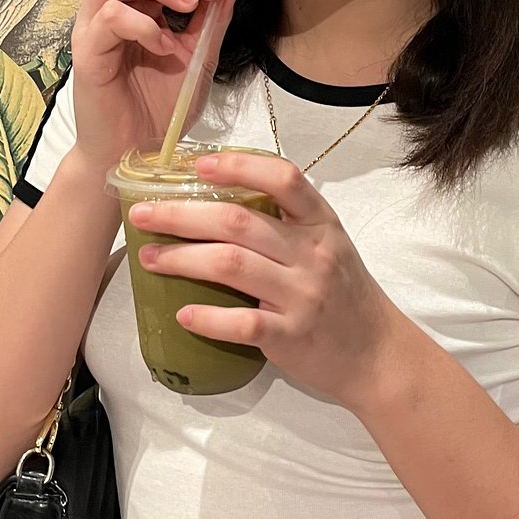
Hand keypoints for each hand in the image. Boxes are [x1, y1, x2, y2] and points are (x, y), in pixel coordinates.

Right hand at [69, 0, 243, 175]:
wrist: (137, 153)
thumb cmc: (160, 108)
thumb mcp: (199, 57)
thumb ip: (214, 19)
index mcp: (139, 7)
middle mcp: (112, 10)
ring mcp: (95, 28)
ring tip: (188, 6)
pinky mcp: (87, 52)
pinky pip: (107, 18)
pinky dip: (141, 24)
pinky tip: (164, 46)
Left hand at [128, 150, 406, 412]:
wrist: (376, 353)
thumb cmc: (343, 294)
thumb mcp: (327, 246)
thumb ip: (286, 224)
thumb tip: (217, 200)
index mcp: (321, 224)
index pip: (284, 179)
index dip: (239, 166)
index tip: (198, 165)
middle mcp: (313, 254)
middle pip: (238, 223)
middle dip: (182, 215)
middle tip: (142, 214)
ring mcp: (302, 296)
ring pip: (232, 266)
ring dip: (182, 259)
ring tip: (149, 258)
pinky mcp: (291, 336)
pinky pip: (241, 324)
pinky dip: (208, 318)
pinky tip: (183, 314)